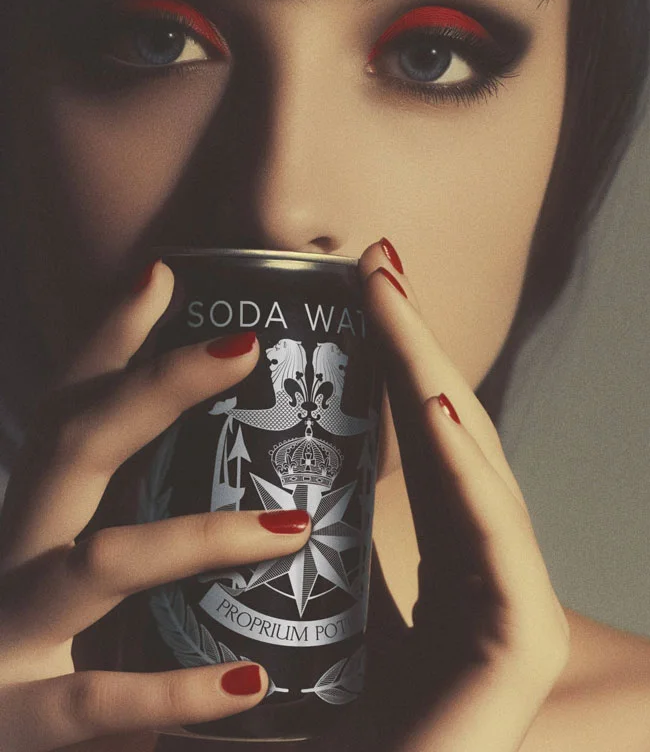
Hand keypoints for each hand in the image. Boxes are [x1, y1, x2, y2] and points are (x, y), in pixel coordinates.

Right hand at [0, 263, 311, 751]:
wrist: (0, 740)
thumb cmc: (46, 655)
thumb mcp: (86, 579)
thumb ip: (146, 527)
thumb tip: (255, 477)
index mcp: (36, 518)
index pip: (68, 408)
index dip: (109, 338)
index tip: (164, 273)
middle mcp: (14, 555)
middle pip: (73, 446)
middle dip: (153, 388)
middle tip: (242, 348)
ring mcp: (7, 632)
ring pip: (99, 561)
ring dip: (202, 538)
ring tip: (293, 527)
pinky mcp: (18, 723)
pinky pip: (97, 700)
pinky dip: (175, 691)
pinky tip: (248, 681)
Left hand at [338, 241, 569, 751]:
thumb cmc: (349, 729)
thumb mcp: (322, 620)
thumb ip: (315, 558)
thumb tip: (262, 495)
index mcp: (446, 556)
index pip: (424, 436)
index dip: (398, 355)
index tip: (365, 282)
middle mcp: (485, 564)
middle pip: (448, 433)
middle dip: (414, 342)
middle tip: (377, 261)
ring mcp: (513, 598)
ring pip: (470, 465)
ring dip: (431, 377)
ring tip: (396, 302)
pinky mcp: (522, 639)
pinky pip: (490, 539)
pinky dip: (466, 468)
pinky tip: (438, 406)